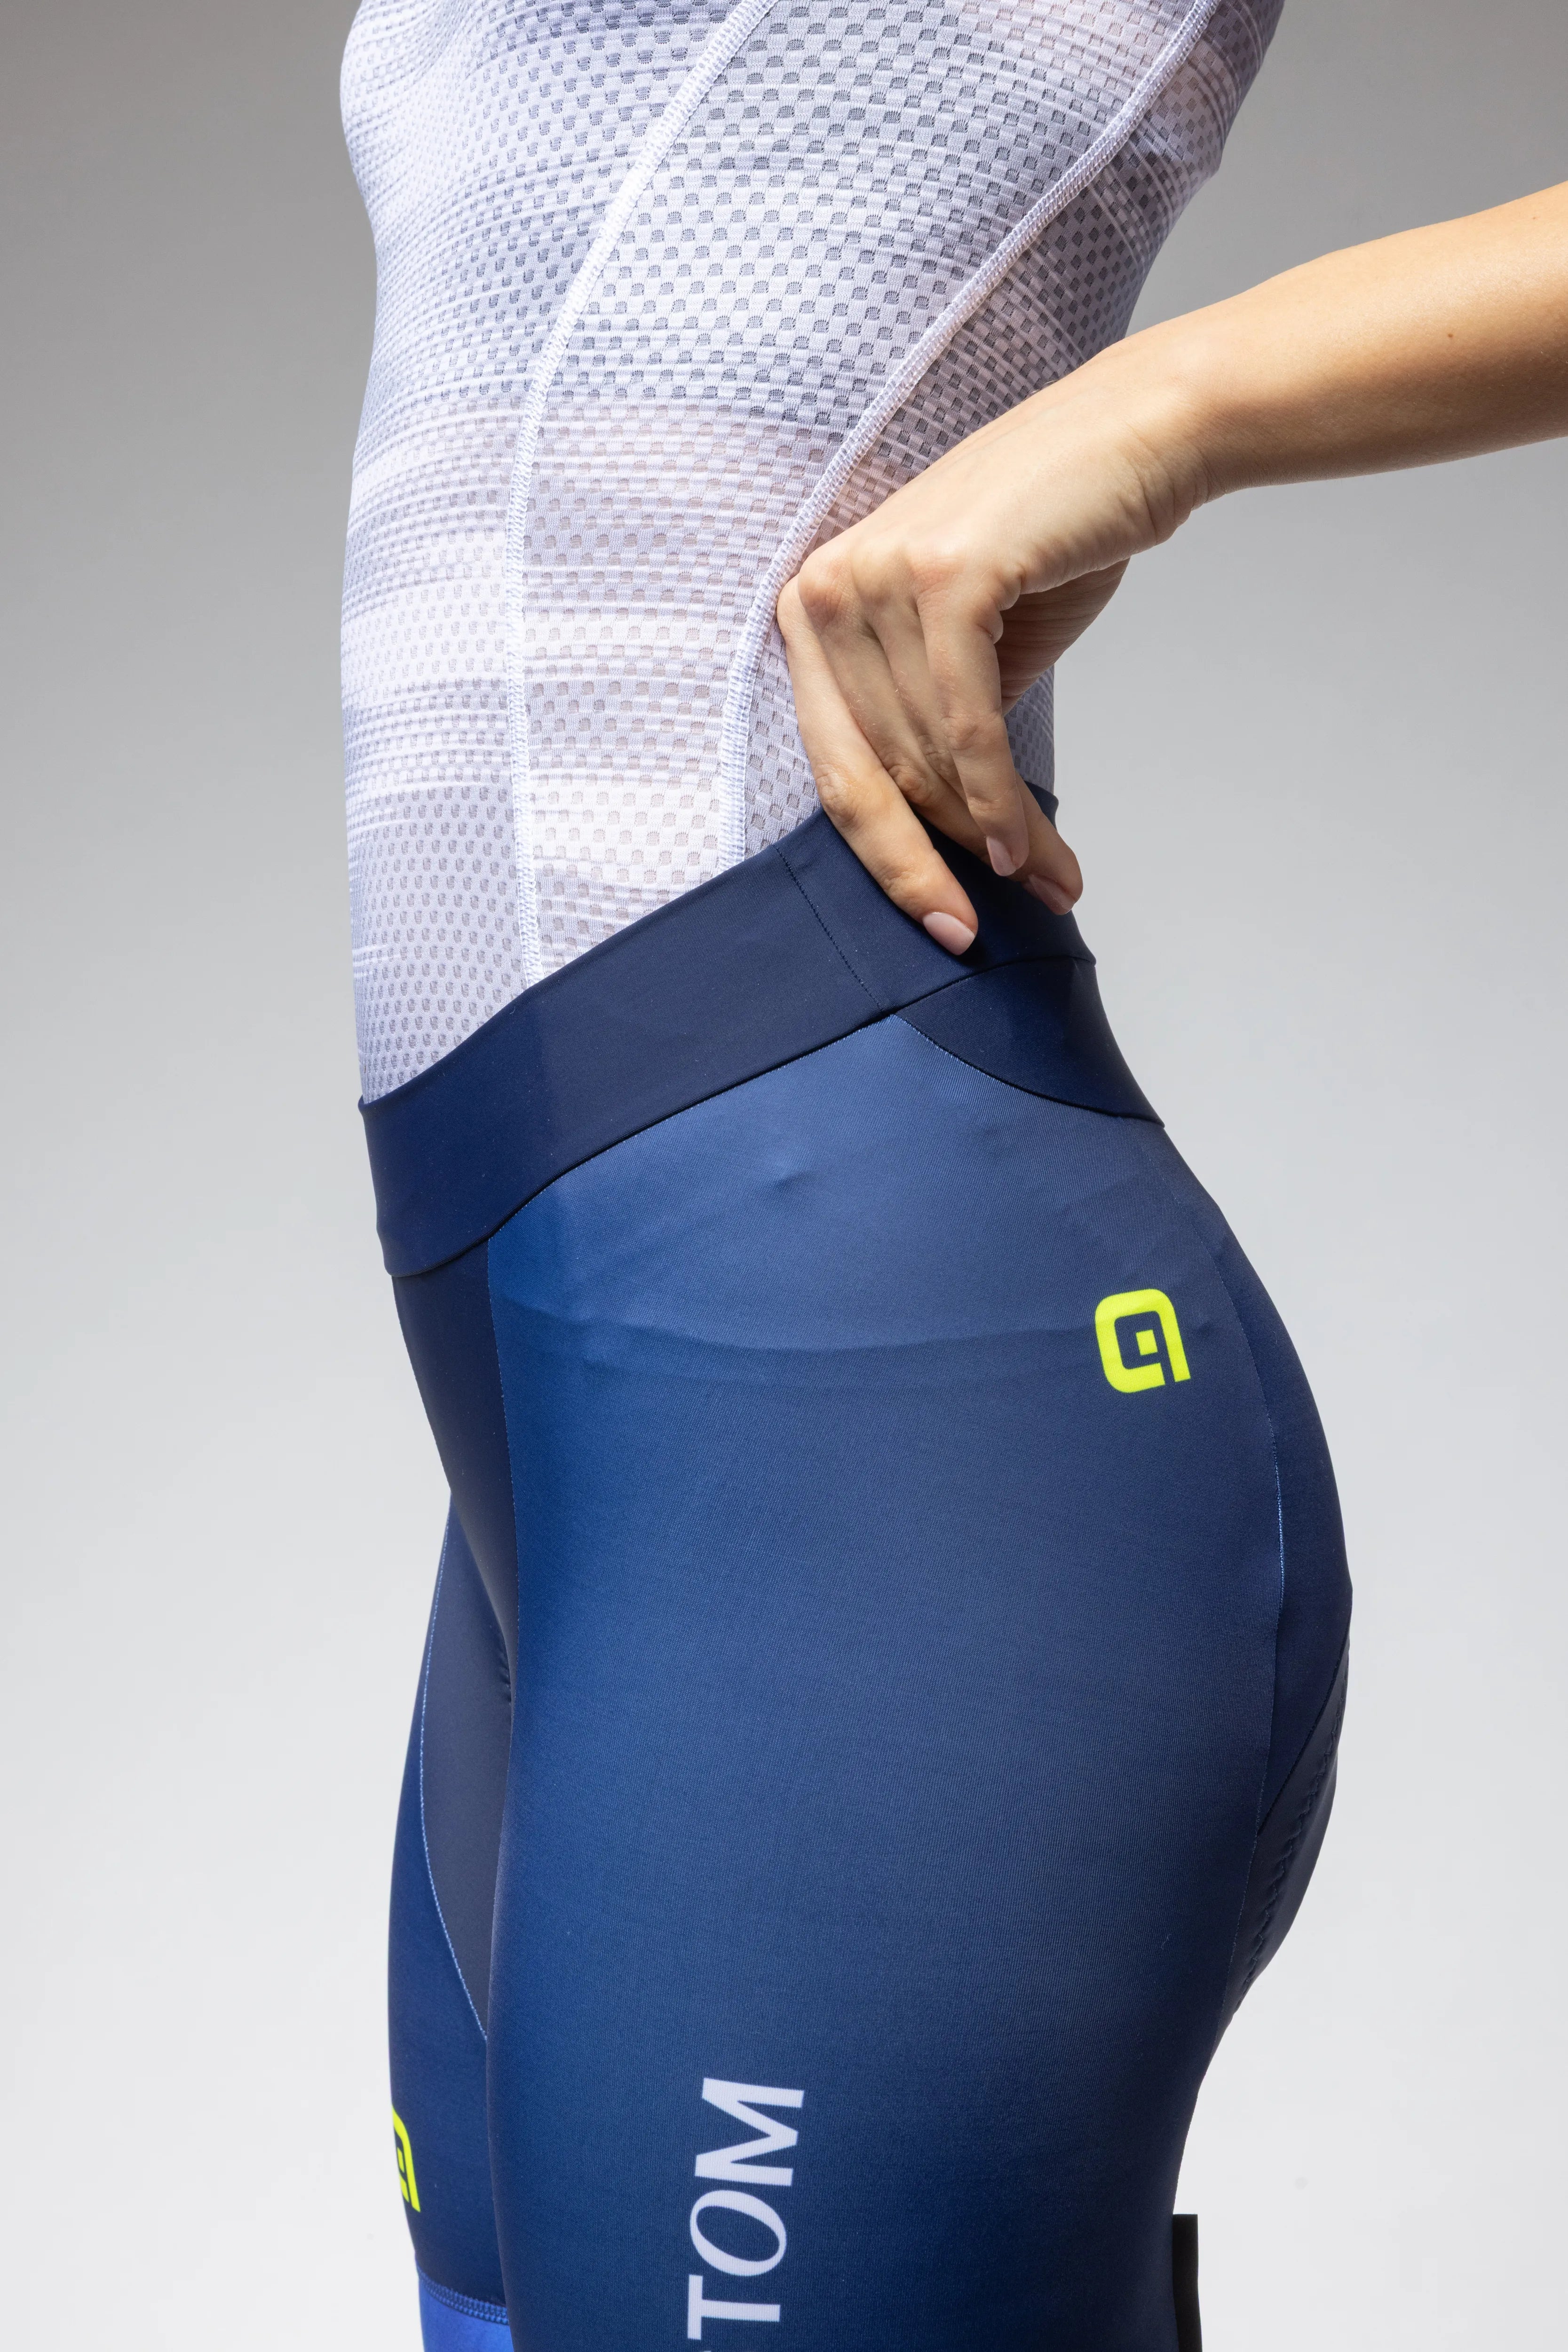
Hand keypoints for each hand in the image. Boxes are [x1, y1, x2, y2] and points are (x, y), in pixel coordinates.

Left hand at [776, 351, 1205, 950]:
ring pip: (928, 761)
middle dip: (931, 865)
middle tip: (979, 931)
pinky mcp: (945, 577)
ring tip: (1046, 883)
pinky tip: (1024, 850)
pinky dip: (996, 800)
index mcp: (815, 606)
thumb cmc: (1056, 542)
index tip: (936, 923)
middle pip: (875, 775)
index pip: (835, 762)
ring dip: (991, 840)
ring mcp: (878, 577)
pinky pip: (966, 728)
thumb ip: (935, 729)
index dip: (884, 857)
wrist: (1137, 439)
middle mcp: (827, 588)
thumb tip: (944, 839)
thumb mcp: (973, 647)